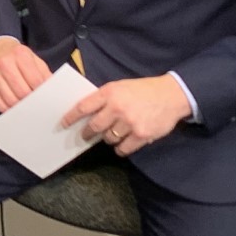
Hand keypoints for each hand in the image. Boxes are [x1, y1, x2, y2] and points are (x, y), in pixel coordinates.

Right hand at [0, 37, 52, 111]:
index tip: (45, 98)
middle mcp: (5, 63)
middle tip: (37, 105)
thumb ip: (44, 73)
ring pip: (10, 100)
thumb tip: (52, 90)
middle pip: (22, 92)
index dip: (42, 92)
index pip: (35, 80)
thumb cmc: (16, 56)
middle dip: (32, 102)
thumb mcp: (33, 58)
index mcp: (20, 54)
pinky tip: (15, 108)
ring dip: (21, 108)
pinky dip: (9, 109)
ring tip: (27, 108)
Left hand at [60, 75, 191, 156]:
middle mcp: (117, 107)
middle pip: (94, 126)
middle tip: (85, 135)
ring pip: (108, 139)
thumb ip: (104, 98)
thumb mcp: (120, 86)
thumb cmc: (143, 90)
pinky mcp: (141, 135)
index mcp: (110, 93)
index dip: (71, 117)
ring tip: (112, 134)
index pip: (83, 107)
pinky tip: (122, 143)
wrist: (171, 95)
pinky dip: (120, 148)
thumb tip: (86, 113)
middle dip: (87, 133)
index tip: (64, 123)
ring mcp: (129, 122)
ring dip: (107, 138)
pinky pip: (123, 148)